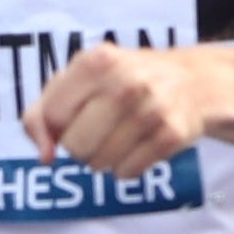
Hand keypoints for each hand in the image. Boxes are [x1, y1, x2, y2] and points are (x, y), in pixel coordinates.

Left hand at [34, 42, 227, 176]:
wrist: (192, 83)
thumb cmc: (121, 83)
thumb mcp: (78, 82)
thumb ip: (41, 115)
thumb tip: (43, 158)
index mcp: (97, 61)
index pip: (51, 116)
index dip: (58, 124)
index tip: (76, 115)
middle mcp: (126, 82)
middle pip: (74, 145)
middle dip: (80, 146)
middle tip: (98, 130)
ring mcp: (152, 108)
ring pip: (98, 164)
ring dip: (102, 160)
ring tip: (119, 137)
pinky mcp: (171, 135)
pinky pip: (126, 172)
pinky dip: (125, 167)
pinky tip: (137, 146)